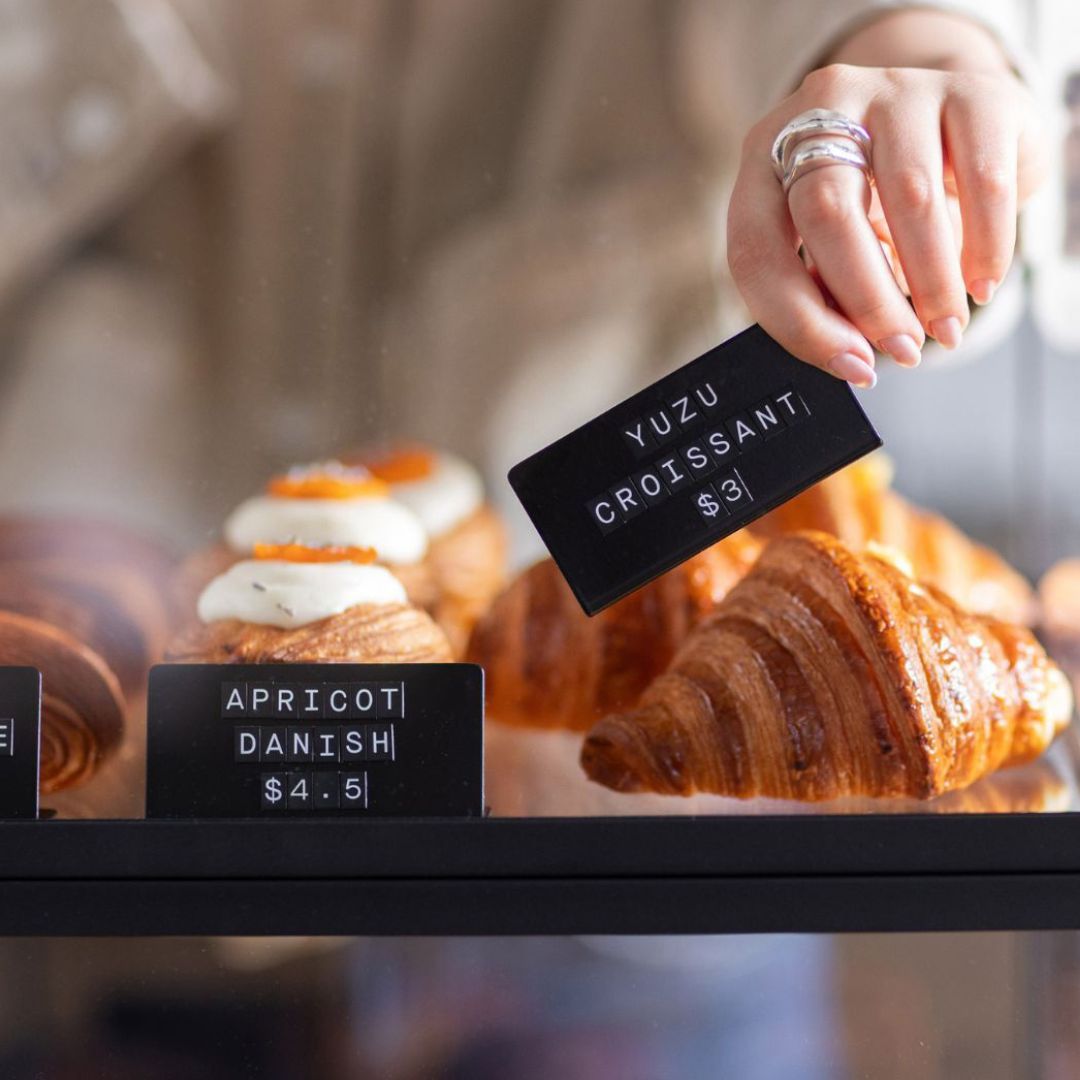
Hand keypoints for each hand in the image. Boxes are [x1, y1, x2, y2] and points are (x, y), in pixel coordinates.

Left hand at [728, 48, 1046, 386]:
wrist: (956, 121)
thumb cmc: (878, 197)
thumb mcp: (834, 241)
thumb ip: (825, 290)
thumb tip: (847, 356)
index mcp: (764, 157)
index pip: (757, 247)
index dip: (798, 320)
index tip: (849, 364)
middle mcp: (821, 109)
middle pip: (827, 212)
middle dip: (867, 300)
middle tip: (900, 349)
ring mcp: (895, 90)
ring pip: (908, 195)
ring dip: (931, 282)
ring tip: (945, 329)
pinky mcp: (972, 89)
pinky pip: (983, 180)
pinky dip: (985, 245)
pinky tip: (981, 285)